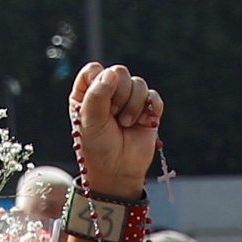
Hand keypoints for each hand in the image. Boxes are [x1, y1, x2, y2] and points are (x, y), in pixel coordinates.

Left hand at [67, 62, 165, 199]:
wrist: (118, 171)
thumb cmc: (98, 147)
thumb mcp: (90, 121)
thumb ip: (97, 94)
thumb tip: (112, 73)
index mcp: (88, 92)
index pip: (94, 70)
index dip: (99, 82)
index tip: (98, 103)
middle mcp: (109, 92)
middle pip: (119, 72)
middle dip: (118, 95)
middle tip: (113, 116)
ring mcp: (129, 99)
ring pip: (138, 83)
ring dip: (132, 106)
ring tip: (125, 124)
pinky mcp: (147, 109)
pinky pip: (153, 96)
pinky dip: (149, 109)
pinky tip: (142, 123)